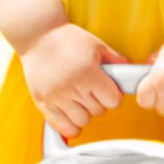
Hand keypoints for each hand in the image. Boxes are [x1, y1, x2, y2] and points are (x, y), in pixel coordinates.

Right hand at [20, 24, 128, 139]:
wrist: (36, 35)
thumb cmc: (64, 38)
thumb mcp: (95, 44)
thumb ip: (114, 58)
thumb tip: (127, 69)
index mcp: (88, 73)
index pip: (113, 101)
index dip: (113, 96)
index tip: (108, 90)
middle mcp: (72, 87)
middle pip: (98, 112)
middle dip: (99, 102)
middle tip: (92, 90)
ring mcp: (56, 97)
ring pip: (82, 122)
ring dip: (84, 114)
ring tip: (80, 100)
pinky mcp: (43, 102)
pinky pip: (62, 127)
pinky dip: (70, 126)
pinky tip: (71, 114)